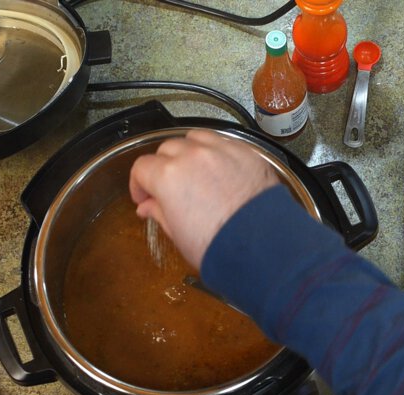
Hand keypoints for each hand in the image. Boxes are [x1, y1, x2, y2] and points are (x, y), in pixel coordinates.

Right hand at [129, 129, 279, 267]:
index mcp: (168, 176)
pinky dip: (217, 152)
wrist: (263, 247)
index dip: (139, 184)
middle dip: (164, 167)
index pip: (142, 168)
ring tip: (195, 173)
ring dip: (190, 152)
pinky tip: (220, 170)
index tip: (145, 197)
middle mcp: (193, 156)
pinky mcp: (246, 152)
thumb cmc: (220, 247)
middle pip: (168, 149)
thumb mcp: (179, 235)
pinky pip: (224, 142)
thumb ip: (160, 213)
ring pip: (195, 138)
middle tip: (170, 188)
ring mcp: (221, 150)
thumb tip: (148, 206)